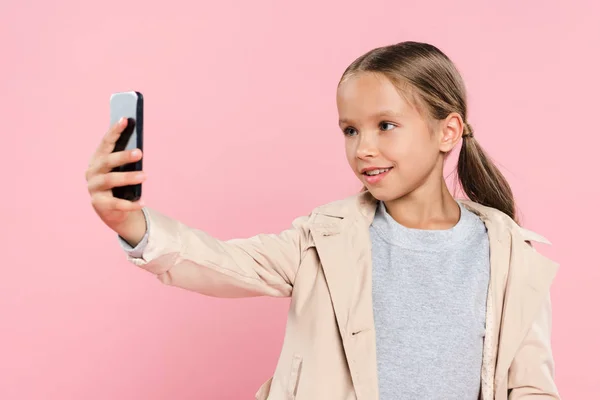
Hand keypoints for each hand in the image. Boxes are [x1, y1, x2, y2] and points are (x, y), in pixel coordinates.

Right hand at [86, 117, 146, 243]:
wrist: (112, 210)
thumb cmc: (120, 184)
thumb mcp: (123, 170)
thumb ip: (127, 159)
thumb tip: (139, 147)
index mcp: (98, 159)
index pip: (106, 142)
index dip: (115, 130)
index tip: (126, 119)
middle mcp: (92, 171)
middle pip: (107, 161)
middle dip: (123, 155)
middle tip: (140, 152)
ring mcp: (94, 188)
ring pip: (110, 180)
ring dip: (128, 177)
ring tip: (145, 176)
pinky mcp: (99, 204)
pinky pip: (115, 204)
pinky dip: (130, 203)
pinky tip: (143, 201)